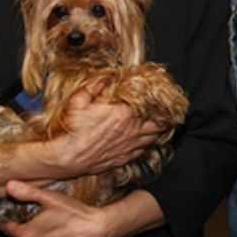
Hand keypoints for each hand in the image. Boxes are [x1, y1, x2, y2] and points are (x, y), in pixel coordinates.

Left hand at [0, 180, 111, 236]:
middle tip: (31, 223)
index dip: (6, 222)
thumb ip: (27, 192)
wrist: (99, 230)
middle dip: (21, 233)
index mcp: (26, 236)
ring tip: (45, 232)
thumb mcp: (51, 198)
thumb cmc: (75, 215)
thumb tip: (10, 186)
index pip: (7, 229)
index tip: (6, 219)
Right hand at [41, 84, 166, 179]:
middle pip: (159, 121)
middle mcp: (131, 130)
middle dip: (165, 113)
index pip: (149, 100)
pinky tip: (145, 139)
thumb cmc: (73, 130)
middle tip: (167, 106)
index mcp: (124, 114)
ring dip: (159, 129)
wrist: (68, 157)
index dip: (157, 89)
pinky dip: (146, 143)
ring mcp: (129, 146)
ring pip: (154, 137)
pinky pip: (142, 150)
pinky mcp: (124, 158)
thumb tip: (104, 78)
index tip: (161, 79)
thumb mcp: (79, 101)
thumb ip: (93, 86)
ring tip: (161, 122)